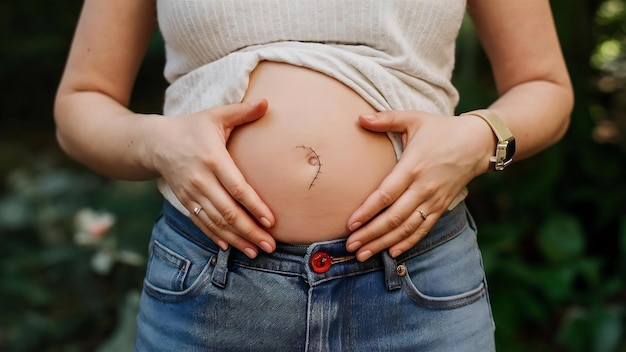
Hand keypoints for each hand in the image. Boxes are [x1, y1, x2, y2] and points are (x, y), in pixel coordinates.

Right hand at [146, 99, 275, 258]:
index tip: (271, 221)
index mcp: (212, 159)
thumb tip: (268, 102)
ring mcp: (191, 194)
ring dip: (236, 239)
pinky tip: (230, 247)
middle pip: (227, 211)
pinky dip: (216, 236)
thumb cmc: (192, 127)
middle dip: (250, 231)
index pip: (236, 188)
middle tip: (270, 245)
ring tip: (256, 251)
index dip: (254, 206)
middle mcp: (200, 180)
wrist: (155, 142)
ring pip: (215, 222)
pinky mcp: (185, 202)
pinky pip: (201, 223)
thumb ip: (242, 111)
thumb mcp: (215, 115)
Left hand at [346, 110, 493, 260]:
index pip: (386, 194)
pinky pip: (422, 230)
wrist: (478, 143)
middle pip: (394, 217)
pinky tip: (391, 253)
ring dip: (384, 243)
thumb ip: (386, 119)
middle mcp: (423, 187)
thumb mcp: (414, 119)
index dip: (367, 211)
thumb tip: (359, 117)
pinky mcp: (441, 207)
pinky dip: (407, 243)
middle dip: (370, 234)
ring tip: (363, 254)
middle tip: (351, 246)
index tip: (350, 224)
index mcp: (413, 166)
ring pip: (406, 228)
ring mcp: (434, 200)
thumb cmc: (442, 129)